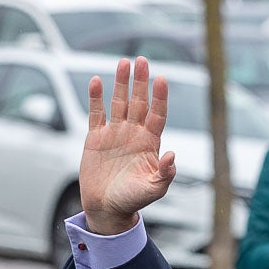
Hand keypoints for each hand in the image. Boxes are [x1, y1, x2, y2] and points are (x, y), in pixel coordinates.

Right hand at [80, 57, 177, 234]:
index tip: (162, 79)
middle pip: (139, 102)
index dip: (160, 97)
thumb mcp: (154, 190)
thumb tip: (172, 156)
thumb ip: (165, 174)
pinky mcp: (95, 138)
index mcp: (150, 143)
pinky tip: (97, 81)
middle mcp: (134, 133)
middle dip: (141, 82)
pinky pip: (96, 113)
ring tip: (123, 62)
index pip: (157, 114)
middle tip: (142, 60)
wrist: (106, 208)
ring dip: (121, 83)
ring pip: (119, 102)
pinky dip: (96, 97)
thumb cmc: (132, 200)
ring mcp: (115, 133)